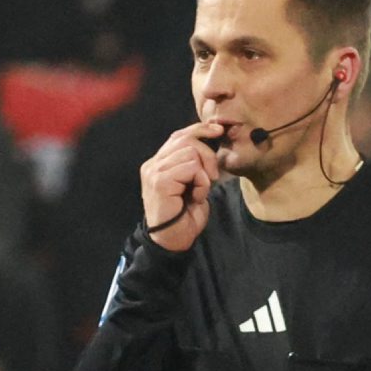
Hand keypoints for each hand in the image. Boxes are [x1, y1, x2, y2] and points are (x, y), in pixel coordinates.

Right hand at [140, 122, 222, 250]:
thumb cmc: (185, 215)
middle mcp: (152, 164)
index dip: (200, 130)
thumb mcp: (192, 183)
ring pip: (190, 152)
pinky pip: (191, 167)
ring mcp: (154, 172)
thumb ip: (194, 163)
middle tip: (213, 177)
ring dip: (203, 174)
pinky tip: (196, 197)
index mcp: (158, 163)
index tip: (219, 131)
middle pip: (186, 140)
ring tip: (199, 192)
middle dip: (207, 155)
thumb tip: (212, 138)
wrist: (174, 240)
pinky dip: (200, 182)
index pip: (178, 135)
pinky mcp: (159, 181)